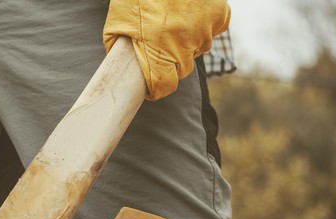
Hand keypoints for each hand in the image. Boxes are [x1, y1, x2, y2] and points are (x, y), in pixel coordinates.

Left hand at [104, 0, 230, 100]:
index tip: (152, 87)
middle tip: (159, 43)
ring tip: (173, 22)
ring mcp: (203, 30)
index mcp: (157, 51)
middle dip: (170, 62)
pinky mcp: (218, 14)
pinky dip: (205, 24)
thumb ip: (118, 45)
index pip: (163, 86)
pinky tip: (191, 13)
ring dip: (187, 41)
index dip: (156, 89)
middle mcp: (183, 45)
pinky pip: (214, 28)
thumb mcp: (117, 20)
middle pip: (181, 69)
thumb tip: (120, 65)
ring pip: (198, 48)